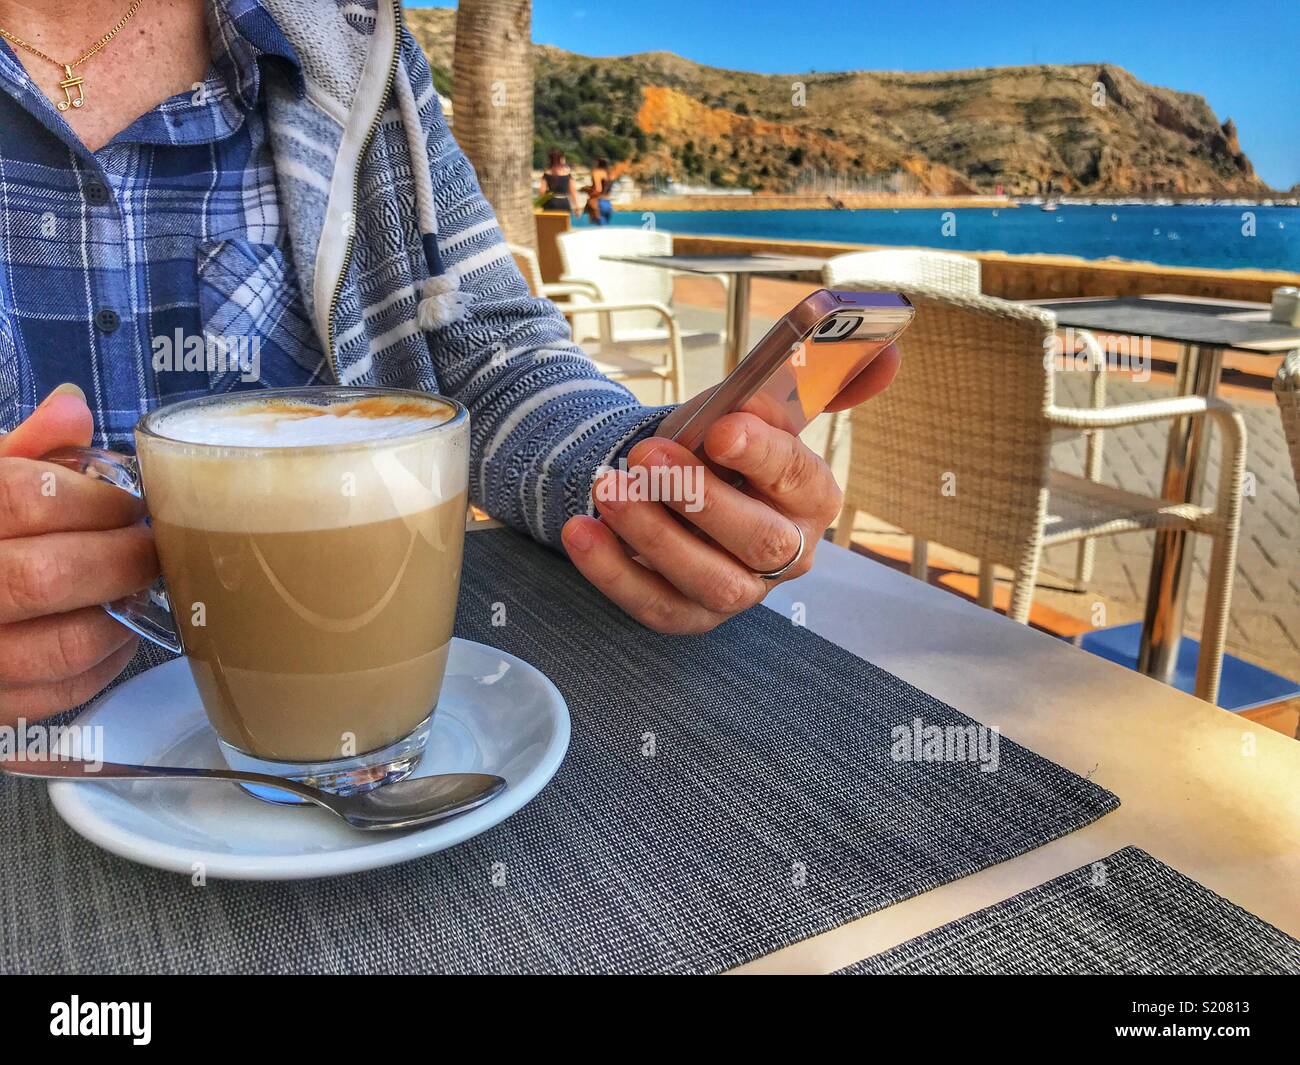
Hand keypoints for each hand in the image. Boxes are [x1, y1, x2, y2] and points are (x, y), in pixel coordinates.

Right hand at [0, 387, 157, 725]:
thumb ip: (23, 449)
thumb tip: (73, 407)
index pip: (27, 500)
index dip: (95, 500)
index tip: (127, 502)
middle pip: (51, 576)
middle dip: (122, 557)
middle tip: (148, 545)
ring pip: (67, 644)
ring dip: (123, 613)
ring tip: (135, 586)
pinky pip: (64, 692)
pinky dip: (105, 662)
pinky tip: (113, 630)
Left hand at [561, 345, 898, 632]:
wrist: (671, 485)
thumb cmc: (718, 447)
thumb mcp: (756, 407)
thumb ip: (816, 379)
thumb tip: (889, 355)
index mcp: (811, 497)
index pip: (799, 479)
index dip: (763, 457)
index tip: (722, 429)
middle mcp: (786, 553)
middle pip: (760, 543)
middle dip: (700, 499)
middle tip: (647, 456)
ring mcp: (738, 592)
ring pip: (708, 580)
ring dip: (653, 535)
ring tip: (607, 488)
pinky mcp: (689, 615)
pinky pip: (654, 604)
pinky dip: (613, 572)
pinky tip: (582, 530)